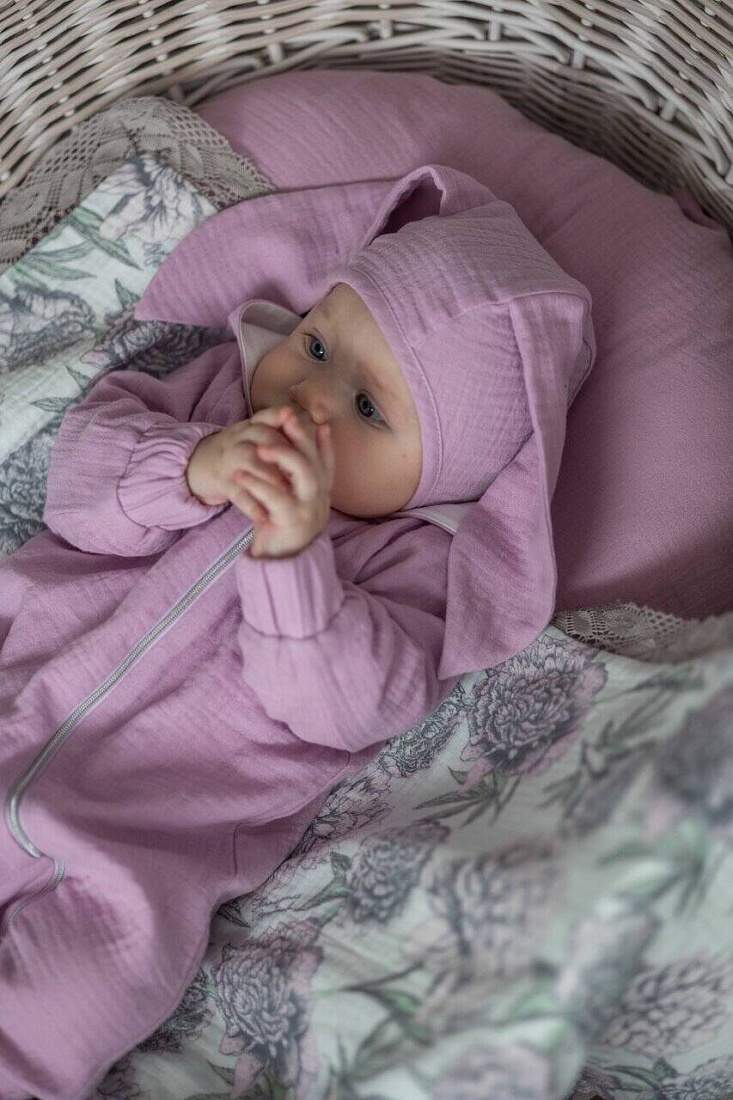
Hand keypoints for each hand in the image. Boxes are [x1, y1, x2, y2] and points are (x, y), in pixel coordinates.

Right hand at [186, 416, 294, 508]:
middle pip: (264, 437)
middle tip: (303, 469)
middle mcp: (239, 438)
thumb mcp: (254, 436)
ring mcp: (228, 460)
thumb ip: (281, 429)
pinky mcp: (221, 482)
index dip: (284, 421)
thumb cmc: (237, 452)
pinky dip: (251, 505)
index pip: (269, 418)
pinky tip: (265, 516)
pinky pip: (237, 493)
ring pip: (251, 461)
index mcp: (250, 427)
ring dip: (270, 476)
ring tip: (287, 491)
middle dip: (285, 451)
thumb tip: (319, 426)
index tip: (304, 427)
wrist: (198, 466)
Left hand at [235, 405, 334, 558]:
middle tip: (284, 419)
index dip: (325, 442)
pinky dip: (258, 484)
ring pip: (303, 473)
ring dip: (281, 455)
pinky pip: (277, 497)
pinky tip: (240, 477)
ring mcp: (309, 510)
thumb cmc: (282, 531)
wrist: (280, 567)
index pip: (328, 463)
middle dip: (300, 437)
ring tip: (259, 449)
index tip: (319, 422)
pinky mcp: (292, 522)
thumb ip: (294, 482)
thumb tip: (291, 456)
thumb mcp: (291, 504)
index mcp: (320, 495)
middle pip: (314, 460)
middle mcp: (319, 500)